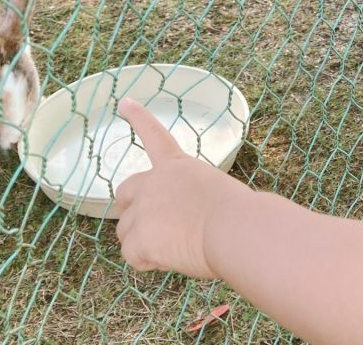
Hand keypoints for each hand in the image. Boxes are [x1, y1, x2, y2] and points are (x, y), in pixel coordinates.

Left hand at [114, 97, 250, 278]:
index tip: (125, 101)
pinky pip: (133, 256)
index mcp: (176, 165)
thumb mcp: (212, 192)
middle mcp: (154, 181)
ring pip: (127, 232)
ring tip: (178, 246)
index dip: (139, 118)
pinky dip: (150, 262)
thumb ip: (190, 199)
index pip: (154, 135)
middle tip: (158, 227)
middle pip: (125, 193)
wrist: (233, 228)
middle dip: (133, 210)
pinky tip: (173, 257)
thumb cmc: (237, 213)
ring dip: (145, 242)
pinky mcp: (138, 237)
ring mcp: (143, 208)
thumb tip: (189, 224)